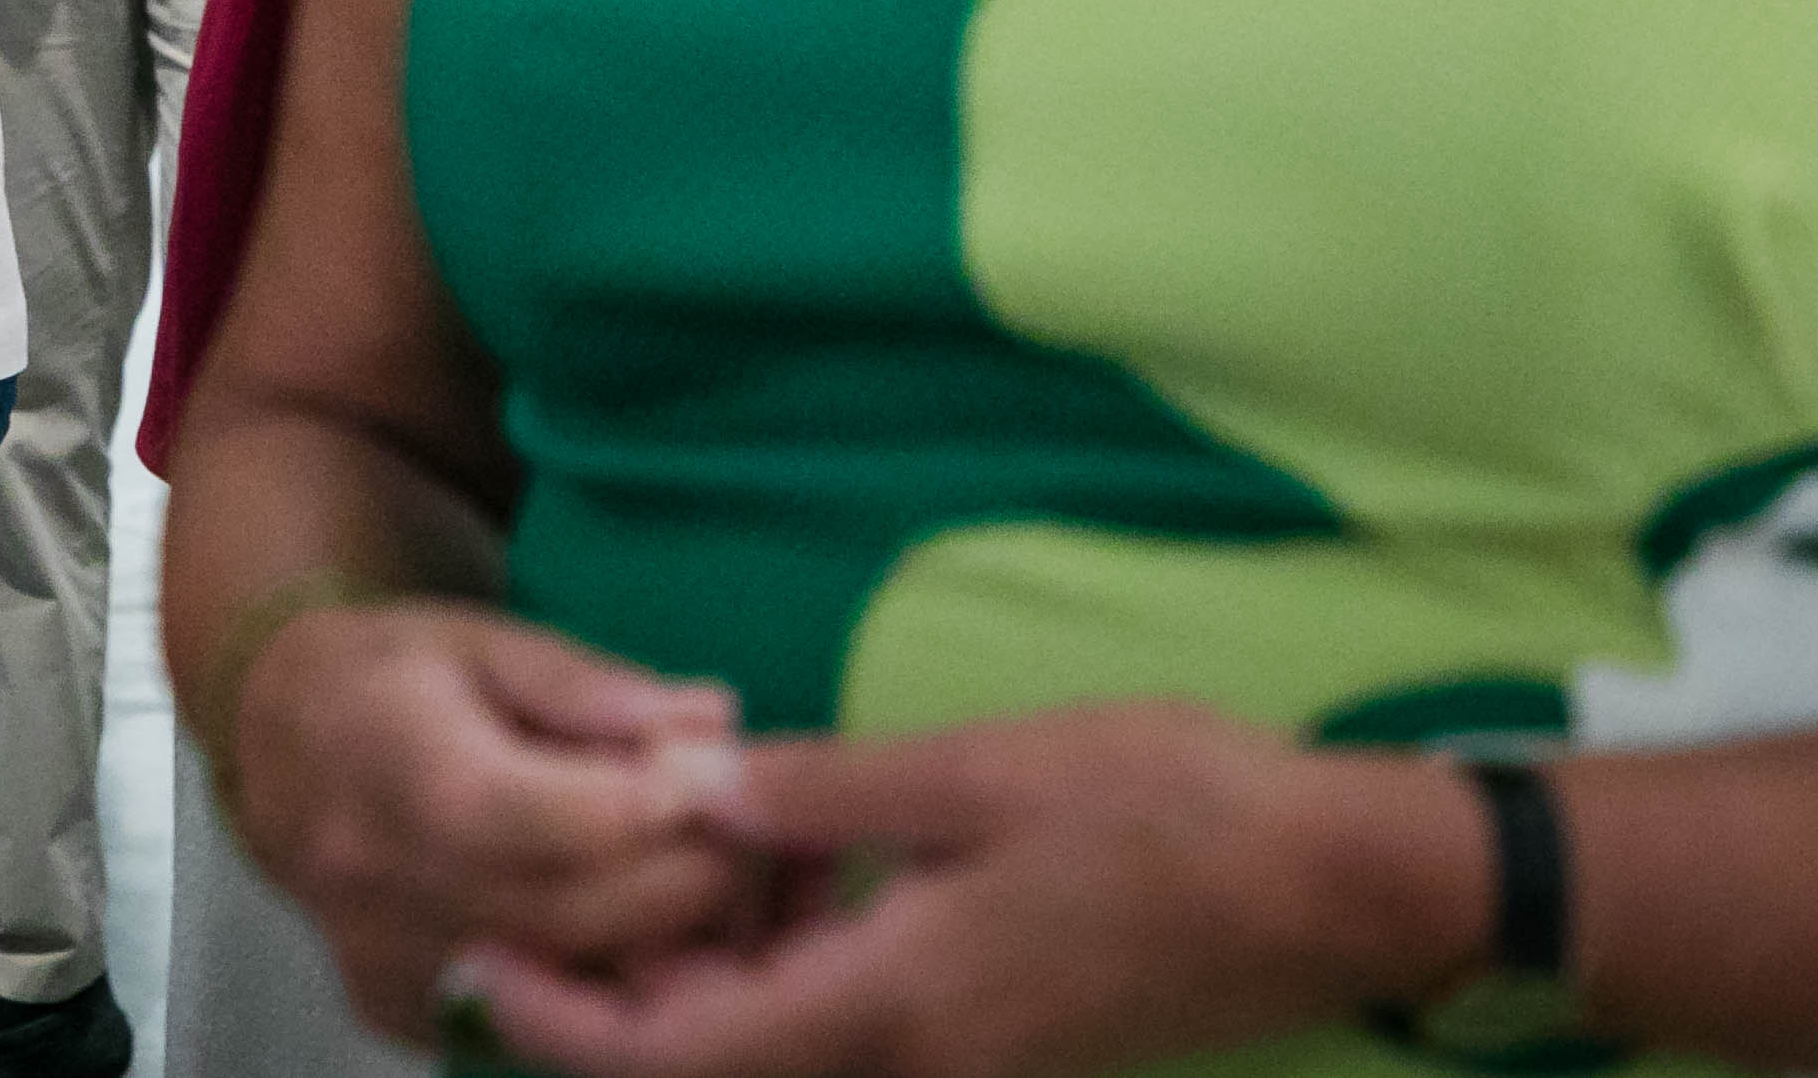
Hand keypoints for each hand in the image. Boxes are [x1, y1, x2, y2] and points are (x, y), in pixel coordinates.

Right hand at [224, 595, 759, 1043]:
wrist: (276, 743)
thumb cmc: (390, 676)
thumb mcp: (483, 638)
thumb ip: (592, 686)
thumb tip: (710, 720)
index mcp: (406, 770)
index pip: (569, 820)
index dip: (672, 805)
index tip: (732, 773)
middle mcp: (387, 883)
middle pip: (584, 914)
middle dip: (694, 877)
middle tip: (750, 831)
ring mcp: (391, 962)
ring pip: (570, 983)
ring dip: (664, 940)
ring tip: (706, 875)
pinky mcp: (404, 1011)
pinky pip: (534, 1020)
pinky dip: (600, 979)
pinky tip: (633, 923)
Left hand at [451, 705, 1490, 1077]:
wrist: (1339, 885)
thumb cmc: (1172, 809)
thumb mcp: (983, 770)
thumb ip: (828, 796)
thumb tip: (689, 794)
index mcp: (900, 1007)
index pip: (686, 1057)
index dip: (566, 1026)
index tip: (479, 963)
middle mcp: (923, 1065)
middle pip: (724, 1064)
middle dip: (623, 997)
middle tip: (545, 896)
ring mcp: (969, 1065)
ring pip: (787, 1051)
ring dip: (711, 980)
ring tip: (655, 863)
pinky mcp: (1004, 1044)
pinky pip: (854, 1031)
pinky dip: (791, 972)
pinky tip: (788, 871)